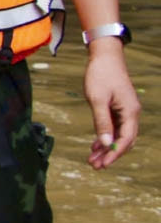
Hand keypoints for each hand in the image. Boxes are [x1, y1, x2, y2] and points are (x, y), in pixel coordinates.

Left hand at [83, 40, 139, 167]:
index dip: (114, 154)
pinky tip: (95, 145)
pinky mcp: (118, 107)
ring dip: (106, 147)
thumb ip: (102, 122)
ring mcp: (126, 110)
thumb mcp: (97, 99)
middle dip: (110, 154)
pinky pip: (114, 127)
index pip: (125, 140)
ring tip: (92, 159)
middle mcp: (132, 113)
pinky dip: (105, 136)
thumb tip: (106, 144)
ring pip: (118, 135)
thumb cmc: (100, 75)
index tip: (103, 165)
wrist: (104, 56)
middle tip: (94, 166)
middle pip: (124, 140)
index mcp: (130, 112)